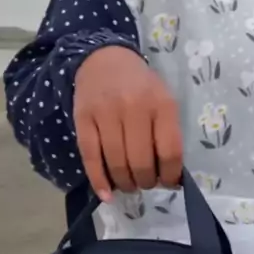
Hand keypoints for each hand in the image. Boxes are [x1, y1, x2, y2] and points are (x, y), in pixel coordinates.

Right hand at [74, 46, 182, 200]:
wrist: (104, 58)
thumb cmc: (140, 86)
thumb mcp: (163, 101)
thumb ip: (167, 135)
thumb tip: (171, 178)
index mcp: (161, 104)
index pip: (170, 152)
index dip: (170, 175)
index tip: (168, 182)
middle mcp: (134, 107)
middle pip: (141, 161)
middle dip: (145, 181)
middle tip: (145, 183)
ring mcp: (106, 112)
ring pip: (117, 163)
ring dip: (125, 183)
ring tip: (129, 185)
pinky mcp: (83, 119)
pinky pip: (91, 157)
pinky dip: (99, 181)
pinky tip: (106, 195)